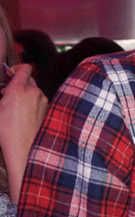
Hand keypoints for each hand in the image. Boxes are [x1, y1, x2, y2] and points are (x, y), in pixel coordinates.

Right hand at [0, 64, 47, 203]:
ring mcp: (43, 101)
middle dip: (18, 84)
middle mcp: (35, 93)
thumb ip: (2, 96)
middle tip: (6, 93)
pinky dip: (31, 103)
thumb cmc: (6, 131)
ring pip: (34, 91)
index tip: (9, 74)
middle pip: (28, 80)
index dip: (16, 68)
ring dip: (25, 94)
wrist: (23, 148)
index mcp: (19, 89)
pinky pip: (39, 101)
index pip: (24, 68)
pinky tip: (22, 114)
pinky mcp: (47, 110)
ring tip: (13, 107)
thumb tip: (4, 92)